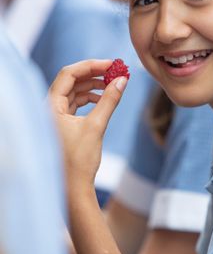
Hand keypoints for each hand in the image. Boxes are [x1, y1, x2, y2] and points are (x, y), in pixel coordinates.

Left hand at [49, 60, 127, 190]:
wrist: (72, 189)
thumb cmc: (79, 161)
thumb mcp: (97, 126)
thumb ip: (109, 100)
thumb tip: (122, 80)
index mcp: (50, 106)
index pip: (68, 74)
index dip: (91, 66)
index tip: (111, 64)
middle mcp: (48, 108)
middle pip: (71, 81)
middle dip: (94, 74)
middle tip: (115, 71)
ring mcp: (54, 116)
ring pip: (73, 91)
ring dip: (93, 86)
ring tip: (112, 84)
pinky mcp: (61, 124)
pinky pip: (75, 103)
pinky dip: (89, 98)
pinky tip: (102, 99)